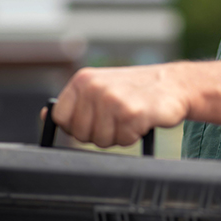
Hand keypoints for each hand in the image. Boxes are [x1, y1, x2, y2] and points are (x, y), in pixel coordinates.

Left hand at [45, 64, 190, 147]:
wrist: (173, 84)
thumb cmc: (135, 90)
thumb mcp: (100, 88)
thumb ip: (75, 103)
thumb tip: (47, 115)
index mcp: (83, 80)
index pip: (60, 117)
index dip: (75, 126)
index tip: (92, 121)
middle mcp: (95, 87)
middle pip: (80, 133)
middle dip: (99, 134)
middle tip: (116, 118)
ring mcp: (113, 99)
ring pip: (101, 140)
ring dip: (118, 135)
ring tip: (130, 117)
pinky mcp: (132, 112)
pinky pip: (123, 140)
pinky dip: (134, 136)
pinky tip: (142, 119)